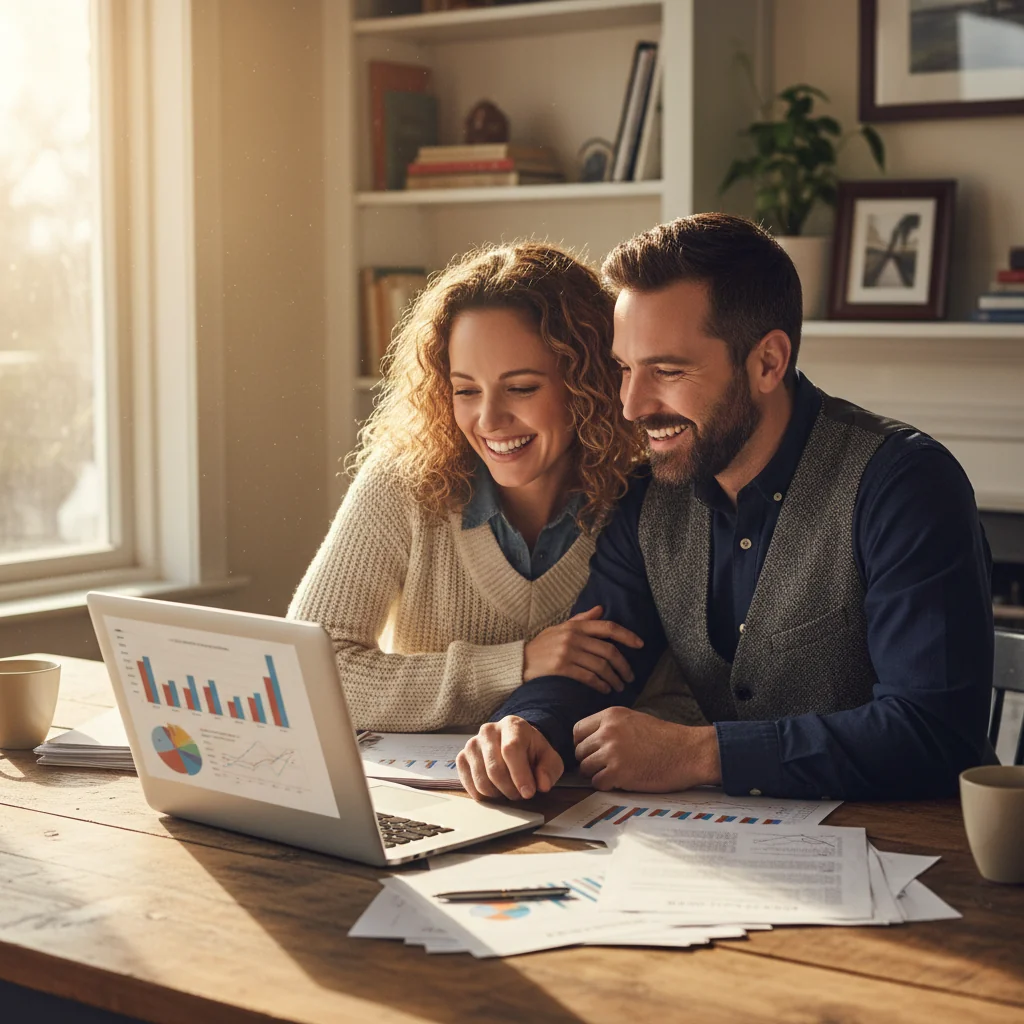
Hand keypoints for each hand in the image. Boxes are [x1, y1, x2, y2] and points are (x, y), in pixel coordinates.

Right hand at [456, 716, 563, 800]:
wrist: (514, 745)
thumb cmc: (532, 752)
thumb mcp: (549, 758)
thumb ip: (549, 770)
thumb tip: (542, 784)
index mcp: (512, 725)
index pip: (511, 749)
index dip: (520, 775)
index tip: (528, 792)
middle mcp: (488, 730)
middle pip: (495, 768)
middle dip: (510, 789)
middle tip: (520, 795)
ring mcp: (472, 743)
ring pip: (481, 780)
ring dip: (498, 794)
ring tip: (508, 791)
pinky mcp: (462, 758)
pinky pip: (468, 784)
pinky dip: (483, 795)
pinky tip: (495, 790)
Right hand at [522, 605, 642, 694]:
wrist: (517, 662)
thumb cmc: (540, 646)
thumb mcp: (559, 628)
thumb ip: (581, 620)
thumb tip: (601, 609)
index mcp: (575, 626)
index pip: (608, 628)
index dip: (627, 636)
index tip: (640, 645)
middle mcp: (573, 637)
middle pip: (608, 651)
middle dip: (623, 665)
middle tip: (629, 677)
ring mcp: (567, 653)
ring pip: (601, 666)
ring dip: (614, 679)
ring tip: (619, 686)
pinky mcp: (561, 668)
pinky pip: (588, 677)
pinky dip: (600, 685)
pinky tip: (604, 689)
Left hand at [573, 707, 721, 791]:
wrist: (689, 752)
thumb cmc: (665, 738)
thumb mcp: (634, 720)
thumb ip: (611, 727)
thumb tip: (590, 742)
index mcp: (611, 715)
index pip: (578, 730)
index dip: (582, 744)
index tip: (592, 752)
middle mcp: (608, 731)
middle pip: (579, 751)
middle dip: (589, 761)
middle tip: (604, 767)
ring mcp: (612, 752)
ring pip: (585, 768)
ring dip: (596, 774)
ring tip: (614, 774)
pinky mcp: (619, 772)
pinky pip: (597, 783)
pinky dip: (606, 785)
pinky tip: (621, 782)